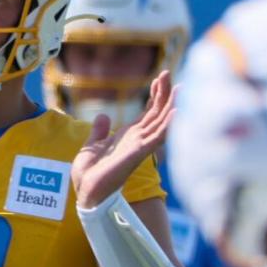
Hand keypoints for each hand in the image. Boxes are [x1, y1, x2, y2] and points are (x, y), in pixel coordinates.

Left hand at [72, 69, 174, 209]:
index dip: (155, 95)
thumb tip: (102, 116)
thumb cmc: (89, 175)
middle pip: (157, 113)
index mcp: (128, 137)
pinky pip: (156, 138)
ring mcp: (140, 146)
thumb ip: (99, 132)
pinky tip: (177, 112)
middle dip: (164, 94)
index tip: (160, 77)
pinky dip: (168, 125)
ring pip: (161, 122)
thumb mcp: (91, 147)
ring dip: (171, 106)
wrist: (86, 193)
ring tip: (181, 88)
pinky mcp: (137, 154)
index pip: (147, 113)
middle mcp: (138, 140)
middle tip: (169, 72)